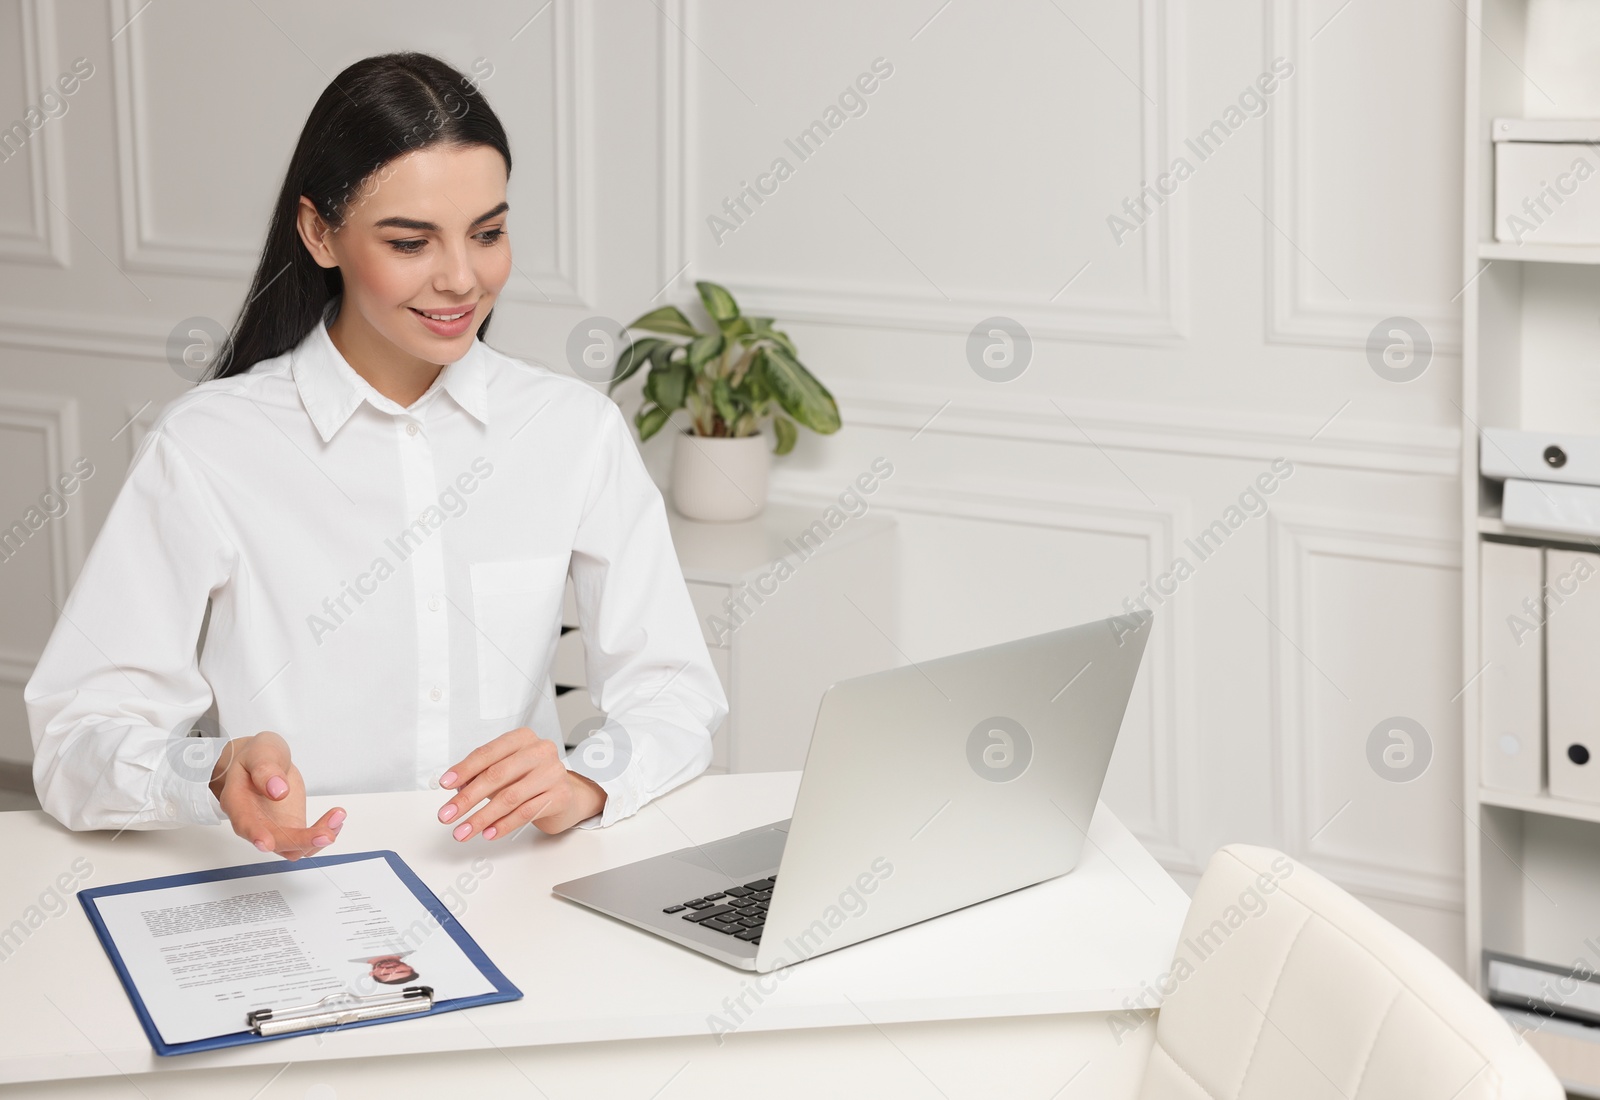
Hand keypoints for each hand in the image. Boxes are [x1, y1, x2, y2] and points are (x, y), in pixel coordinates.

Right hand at [209, 731, 344, 860]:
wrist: (265, 762)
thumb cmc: (257, 756)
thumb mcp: (260, 753)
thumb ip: (266, 769)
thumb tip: (278, 791)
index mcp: (238, 802)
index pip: (244, 823)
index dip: (255, 834)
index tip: (267, 843)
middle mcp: (254, 822)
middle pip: (274, 842)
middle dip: (300, 841)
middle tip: (327, 833)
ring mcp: (273, 828)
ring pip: (292, 848)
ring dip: (316, 839)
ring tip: (338, 816)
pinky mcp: (290, 827)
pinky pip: (305, 841)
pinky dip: (323, 833)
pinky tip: (335, 820)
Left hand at [437, 728, 605, 839]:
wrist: (566, 794)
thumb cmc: (530, 779)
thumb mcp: (505, 772)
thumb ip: (481, 776)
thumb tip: (457, 790)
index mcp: (522, 738)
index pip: (488, 753)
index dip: (464, 769)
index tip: (446, 785)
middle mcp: (540, 751)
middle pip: (497, 775)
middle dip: (468, 798)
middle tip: (448, 815)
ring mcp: (553, 773)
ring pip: (510, 797)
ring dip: (481, 817)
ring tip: (463, 831)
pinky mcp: (561, 795)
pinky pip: (525, 812)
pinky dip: (503, 825)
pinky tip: (488, 833)